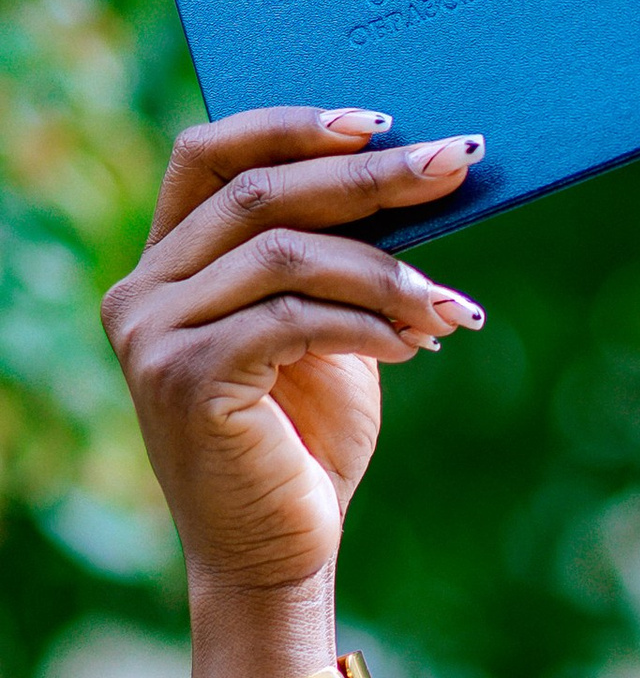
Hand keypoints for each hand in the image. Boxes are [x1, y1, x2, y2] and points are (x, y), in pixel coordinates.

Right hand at [101, 109, 488, 598]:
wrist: (279, 556)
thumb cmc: (307, 446)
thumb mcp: (325, 336)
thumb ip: (336, 265)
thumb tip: (418, 182)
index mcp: (167, 265)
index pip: (209, 154)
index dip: (291, 125)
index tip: (379, 121)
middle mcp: (144, 291)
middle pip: (260, 193)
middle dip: (371, 179)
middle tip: (458, 164)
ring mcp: (155, 334)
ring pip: (284, 255)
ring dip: (387, 271)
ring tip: (451, 305)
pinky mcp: (186, 379)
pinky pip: (293, 321)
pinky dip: (368, 324)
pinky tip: (418, 342)